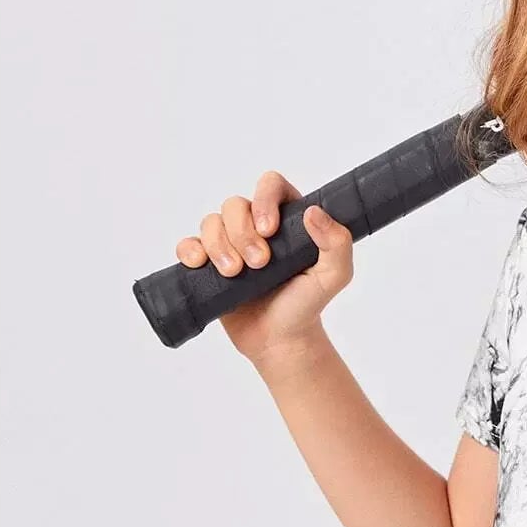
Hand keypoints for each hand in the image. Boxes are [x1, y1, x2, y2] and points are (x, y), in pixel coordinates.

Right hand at [173, 168, 353, 365]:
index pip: (271, 186)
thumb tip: (313, 212)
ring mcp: (230, 243)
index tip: (269, 230)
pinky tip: (199, 265)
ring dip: (218, 246)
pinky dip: (189, 251)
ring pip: (210, 222)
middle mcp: (256, 225)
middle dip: (242, 234)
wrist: (280, 340)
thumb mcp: (334, 276)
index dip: (264, 200)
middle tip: (259, 265)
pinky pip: (189, 243)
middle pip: (234, 205)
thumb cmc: (307, 304)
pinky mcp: (209, 263)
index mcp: (288, 219)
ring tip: (234, 274)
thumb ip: (337, 243)